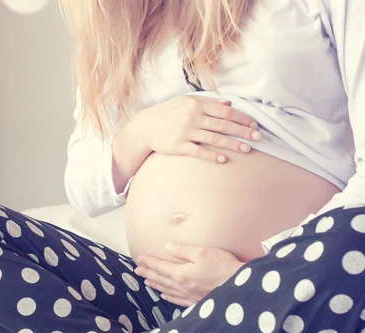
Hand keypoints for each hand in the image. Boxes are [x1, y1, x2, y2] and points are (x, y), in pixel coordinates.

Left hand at [135, 243, 244, 306]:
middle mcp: (182, 287)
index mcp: (182, 274)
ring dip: (155, 284)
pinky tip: (164, 295)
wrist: (241, 287)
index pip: (160, 267)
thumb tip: (167, 248)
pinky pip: (178, 300)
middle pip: (161, 279)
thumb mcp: (203, 252)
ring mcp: (189, 296)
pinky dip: (168, 297)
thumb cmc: (223, 266)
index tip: (139, 258)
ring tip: (146, 281)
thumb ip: (183, 250)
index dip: (149, 262)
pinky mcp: (197, 302)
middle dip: (148, 274)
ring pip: (167, 290)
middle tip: (137, 270)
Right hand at [136, 96, 260, 163]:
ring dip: (233, 144)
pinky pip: (199, 152)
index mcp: (196, 104)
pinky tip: (223, 159)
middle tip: (257, 137)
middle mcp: (193, 117)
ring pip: (215, 138)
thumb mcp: (185, 102)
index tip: (254, 124)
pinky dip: (211, 156)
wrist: (145, 126)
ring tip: (247, 150)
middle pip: (224, 125)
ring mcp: (186, 132)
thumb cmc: (167, 113)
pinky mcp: (179, 146)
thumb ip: (207, 102)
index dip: (242, 118)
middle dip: (243, 131)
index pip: (225, 111)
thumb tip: (229, 103)